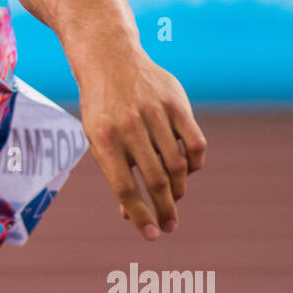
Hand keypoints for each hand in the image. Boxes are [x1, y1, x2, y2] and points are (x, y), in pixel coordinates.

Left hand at [78, 51, 205, 239]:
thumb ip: (116, 172)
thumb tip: (128, 215)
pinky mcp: (177, 103)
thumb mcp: (97, 137)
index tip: (153, 235)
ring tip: (174, 198)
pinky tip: (187, 170)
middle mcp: (129, 127)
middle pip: (155, 181)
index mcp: (103, 139)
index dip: (140, 215)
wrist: (109, 58)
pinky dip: (194, 163)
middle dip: (165, 210)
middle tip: (170, 225)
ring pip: (178, 165)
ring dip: (179, 189)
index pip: (125, 188)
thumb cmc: (102, 107)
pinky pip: (195, 143)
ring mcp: (155, 113)